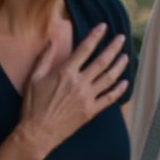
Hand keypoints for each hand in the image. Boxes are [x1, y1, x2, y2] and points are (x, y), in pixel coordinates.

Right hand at [16, 22, 128, 158]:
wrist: (38, 132)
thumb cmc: (33, 105)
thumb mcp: (34, 78)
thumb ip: (45, 58)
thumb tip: (52, 41)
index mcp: (65, 72)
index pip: (85, 49)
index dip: (95, 36)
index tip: (104, 27)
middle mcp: (80, 83)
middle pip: (102, 61)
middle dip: (113, 47)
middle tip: (122, 38)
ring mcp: (88, 98)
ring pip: (109, 78)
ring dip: (119, 66)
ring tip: (126, 56)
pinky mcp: (91, 111)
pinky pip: (109, 99)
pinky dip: (119, 90)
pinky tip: (125, 82)